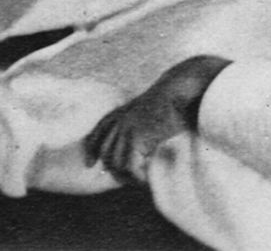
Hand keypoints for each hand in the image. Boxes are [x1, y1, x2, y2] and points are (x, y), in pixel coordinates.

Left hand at [83, 55, 232, 184]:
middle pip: (105, 152)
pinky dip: (137, 178)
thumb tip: (141, 141)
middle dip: (112, 168)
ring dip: (127, 176)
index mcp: (120, 112)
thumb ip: (138, 122)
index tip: (91, 163)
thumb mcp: (148, 109)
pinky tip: (146, 181)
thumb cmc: (171, 100)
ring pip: (116, 163)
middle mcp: (119, 121)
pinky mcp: (137, 138)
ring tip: (140, 180)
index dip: (91, 149)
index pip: (98, 132)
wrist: (180, 89)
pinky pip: (130, 167)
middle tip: (127, 177)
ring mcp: (126, 129)